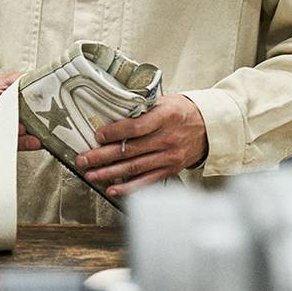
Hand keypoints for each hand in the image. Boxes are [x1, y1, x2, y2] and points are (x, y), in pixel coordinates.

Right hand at [0, 72, 41, 150]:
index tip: (22, 128)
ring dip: (15, 144)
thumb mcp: (7, 79)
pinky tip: (27, 144)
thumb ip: (19, 82)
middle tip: (33, 140)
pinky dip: (12, 146)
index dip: (5, 122)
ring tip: (34, 142)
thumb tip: (37, 85)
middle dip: (13, 137)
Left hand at [74, 94, 208, 198]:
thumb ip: (142, 106)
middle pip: (129, 150)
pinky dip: (128, 187)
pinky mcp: (170, 170)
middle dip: (102, 156)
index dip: (114, 133)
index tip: (97, 136)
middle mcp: (168, 139)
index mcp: (166, 117)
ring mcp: (169, 157)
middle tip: (83, 160)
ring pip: (134, 167)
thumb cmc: (182, 111)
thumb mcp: (165, 101)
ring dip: (109, 173)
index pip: (135, 127)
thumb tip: (111, 109)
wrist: (209, 127)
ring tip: (90, 175)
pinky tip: (112, 189)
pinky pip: (146, 181)